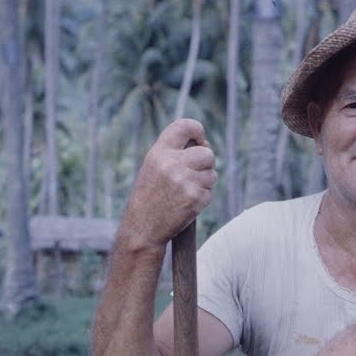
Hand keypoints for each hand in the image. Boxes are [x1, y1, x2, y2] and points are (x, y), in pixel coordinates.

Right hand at [122, 119, 216, 247]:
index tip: (200, 140)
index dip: (197, 131)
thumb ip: (174, 153)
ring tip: (185, 192)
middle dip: (206, 163)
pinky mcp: (196, 198)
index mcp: (159, 153)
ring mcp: (185, 181)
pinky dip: (202, 198)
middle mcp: (172, 164)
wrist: (143, 229)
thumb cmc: (149, 198)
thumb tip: (205, 145)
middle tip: (194, 174)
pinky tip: (186, 204)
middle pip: (207, 153)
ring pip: (212, 174)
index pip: (185, 126)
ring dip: (204, 182)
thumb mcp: (153, 168)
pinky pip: (210, 192)